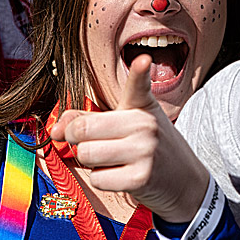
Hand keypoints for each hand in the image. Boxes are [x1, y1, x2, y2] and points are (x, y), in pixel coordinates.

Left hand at [50, 55, 209, 222]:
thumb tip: (55, 130)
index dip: (140, 71)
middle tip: (92, 142)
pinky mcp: (141, 178)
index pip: (138, 85)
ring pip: (86, 154)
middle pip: (83, 129)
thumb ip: (87, 120)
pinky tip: (121, 175)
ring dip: (90, 162)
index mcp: (142, 105)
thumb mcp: (124, 124)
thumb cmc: (147, 148)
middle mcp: (145, 124)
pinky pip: (97, 178)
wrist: (184, 180)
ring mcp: (145, 151)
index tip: (144, 60)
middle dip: (76, 139)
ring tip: (112, 160)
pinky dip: (102, 180)